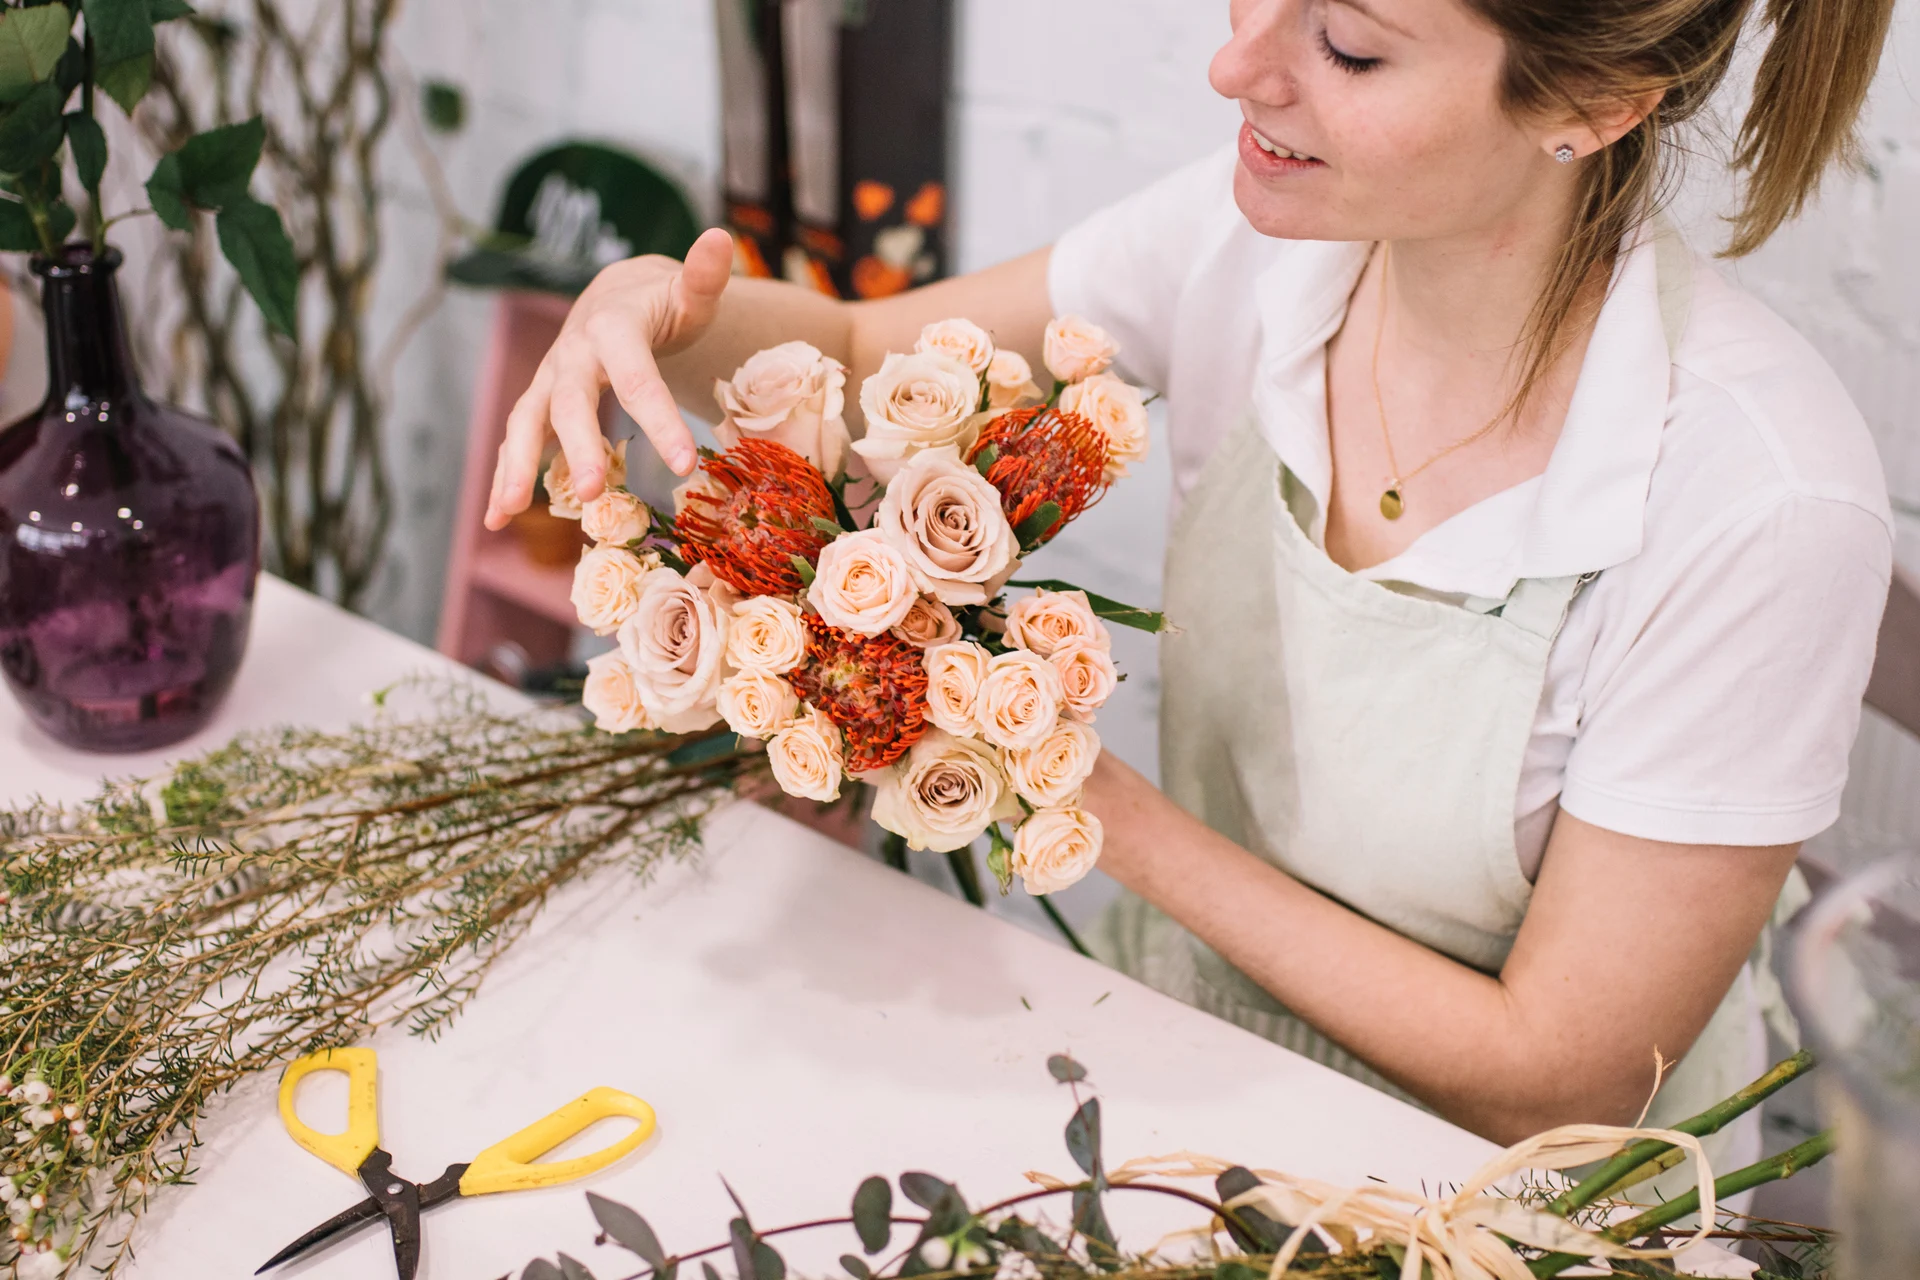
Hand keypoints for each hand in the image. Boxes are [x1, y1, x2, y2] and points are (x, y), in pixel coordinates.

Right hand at [484, 226, 734, 530]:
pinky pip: (518, 441)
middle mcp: (572, 354)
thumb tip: (719, 237)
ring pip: (525, 422)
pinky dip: (504, 478)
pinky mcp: (539, 403)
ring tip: (511, 514)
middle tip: (594, 493)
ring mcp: (550, 380)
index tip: (685, 466)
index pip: (638, 377)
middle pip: (570, 402)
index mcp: (613, 329)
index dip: (659, 420)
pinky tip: (497, 518)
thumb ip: (704, 277)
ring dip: (516, 467)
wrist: (616, 298)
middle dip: (578, 447)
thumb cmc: (662, 305)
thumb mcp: (687, 294)